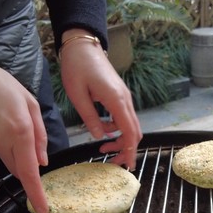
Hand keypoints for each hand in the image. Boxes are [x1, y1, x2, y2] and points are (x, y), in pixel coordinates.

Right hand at [0, 42, 50, 212]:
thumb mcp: (28, 101)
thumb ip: (39, 134)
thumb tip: (42, 162)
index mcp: (19, 129)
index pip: (30, 172)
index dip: (37, 194)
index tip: (43, 211)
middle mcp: (0, 142)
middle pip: (19, 168)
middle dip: (25, 160)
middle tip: (20, 133)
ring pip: (6, 157)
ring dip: (9, 145)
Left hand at [58, 29, 142, 169]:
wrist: (83, 45)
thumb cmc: (77, 67)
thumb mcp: (77, 96)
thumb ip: (90, 118)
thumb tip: (99, 136)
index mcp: (116, 100)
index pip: (129, 132)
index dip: (130, 151)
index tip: (127, 166)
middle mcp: (125, 99)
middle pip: (135, 131)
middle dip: (126, 148)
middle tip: (112, 161)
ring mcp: (124, 97)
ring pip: (130, 125)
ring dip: (121, 139)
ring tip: (103, 146)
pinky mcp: (120, 95)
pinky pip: (124, 117)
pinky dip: (118, 128)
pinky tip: (103, 130)